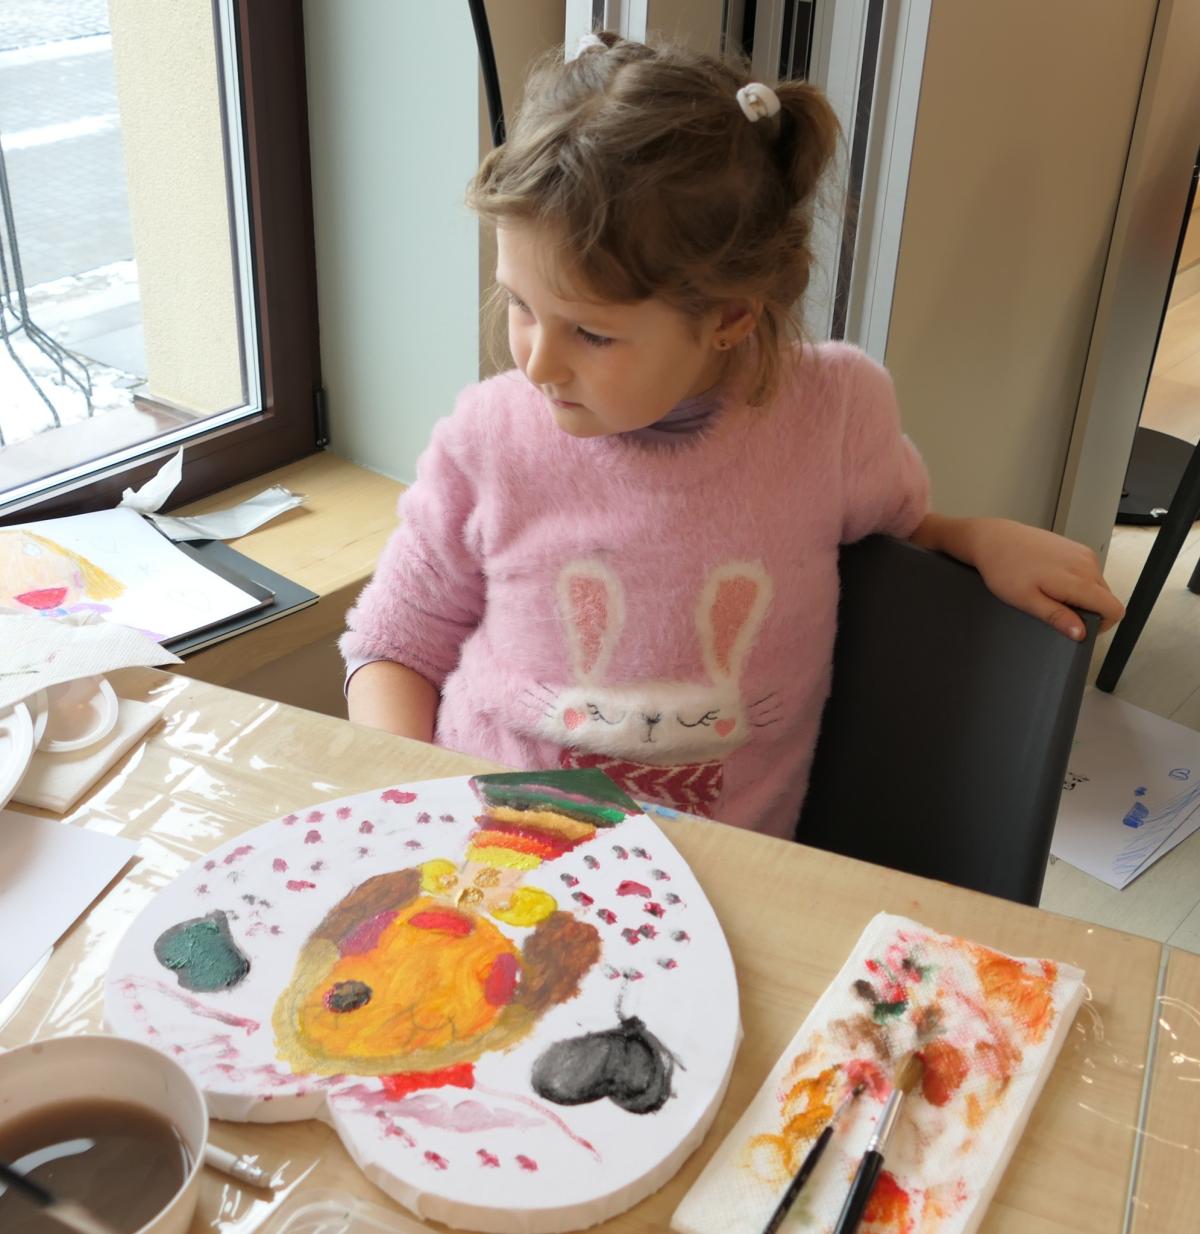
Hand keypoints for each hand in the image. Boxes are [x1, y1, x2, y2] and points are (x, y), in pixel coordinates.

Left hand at [912, 515, 1124, 639]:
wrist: (994, 539)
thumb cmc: (1005, 569)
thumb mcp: (1026, 600)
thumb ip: (1057, 617)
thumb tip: (1080, 633)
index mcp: (1078, 580)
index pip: (1114, 609)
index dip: (1102, 624)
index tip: (1080, 627)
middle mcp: (1087, 564)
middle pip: (1106, 598)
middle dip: (1088, 609)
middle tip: (1055, 608)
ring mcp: (1083, 553)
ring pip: (1097, 585)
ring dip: (1081, 595)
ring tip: (1049, 591)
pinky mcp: (1076, 547)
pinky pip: (1088, 571)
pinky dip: (1076, 581)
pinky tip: (1050, 579)